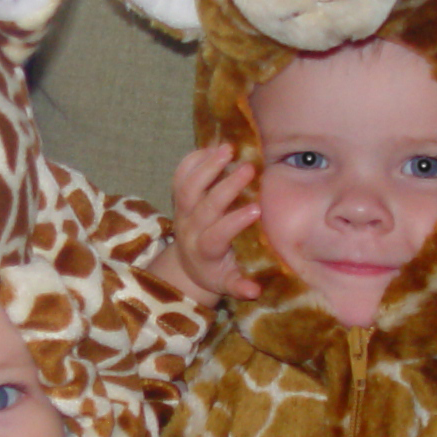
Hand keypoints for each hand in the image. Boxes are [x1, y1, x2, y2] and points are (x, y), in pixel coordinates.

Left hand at [156, 144, 262, 305]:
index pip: (216, 235)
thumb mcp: (228, 284)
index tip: (257, 209)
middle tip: (249, 168)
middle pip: (204, 205)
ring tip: (229, 148)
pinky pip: (179, 175)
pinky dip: (193, 159)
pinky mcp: (178, 198)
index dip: (234, 222)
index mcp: (205, 250)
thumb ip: (240, 286)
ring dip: (207, 165)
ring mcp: (181, 211)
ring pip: (187, 186)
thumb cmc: (216, 272)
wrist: (189, 264)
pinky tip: (212, 146)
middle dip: (226, 186)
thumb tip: (256, 290)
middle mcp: (190, 228)